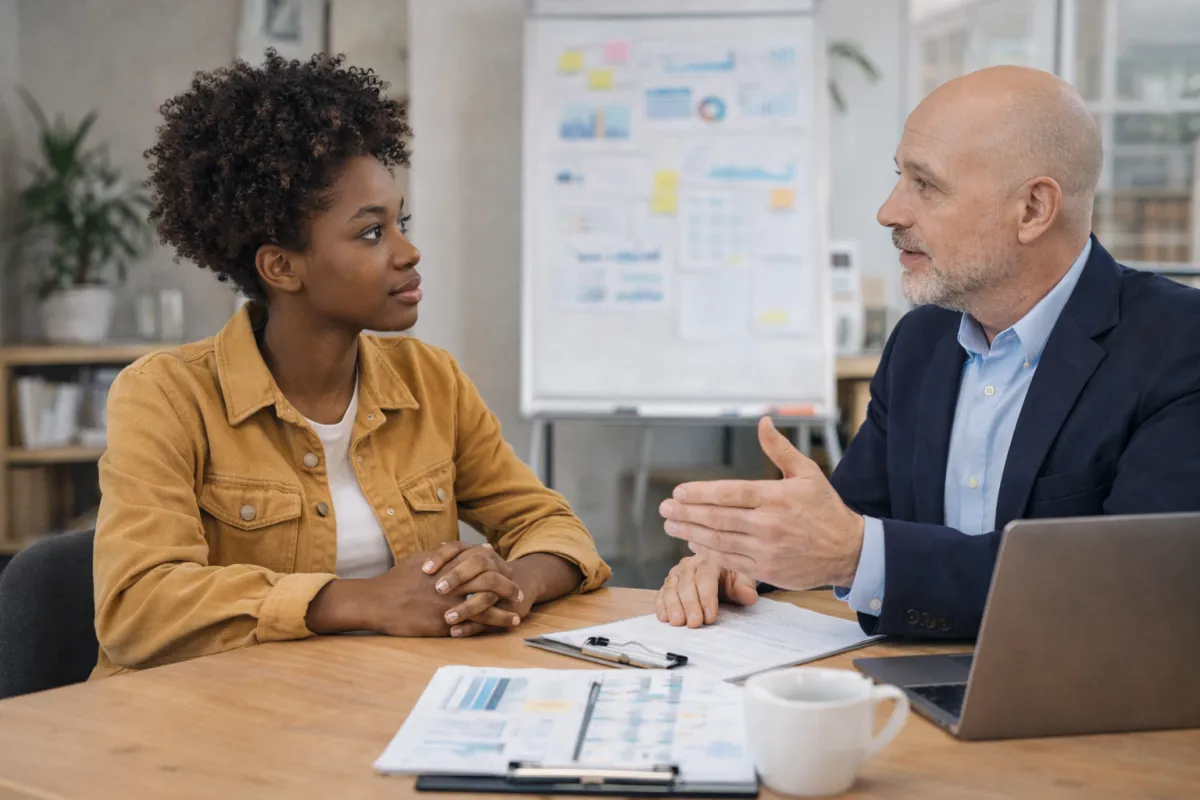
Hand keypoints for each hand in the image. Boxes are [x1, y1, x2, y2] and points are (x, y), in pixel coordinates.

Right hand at [306, 542, 521, 637]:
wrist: (378, 602)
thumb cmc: (398, 579)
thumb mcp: (423, 560)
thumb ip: (446, 554)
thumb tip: (465, 548)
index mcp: (447, 565)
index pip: (480, 563)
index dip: (496, 567)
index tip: (507, 570)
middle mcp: (450, 583)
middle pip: (488, 582)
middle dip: (507, 588)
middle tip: (519, 594)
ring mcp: (447, 603)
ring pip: (484, 606)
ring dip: (503, 612)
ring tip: (516, 618)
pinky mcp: (442, 622)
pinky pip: (471, 625)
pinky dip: (487, 627)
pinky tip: (496, 631)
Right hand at [655, 555, 757, 626]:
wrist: (721, 573)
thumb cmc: (732, 578)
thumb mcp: (743, 580)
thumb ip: (745, 588)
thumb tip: (749, 596)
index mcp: (710, 559)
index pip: (706, 577)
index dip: (707, 597)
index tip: (711, 617)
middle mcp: (690, 564)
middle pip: (686, 582)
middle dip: (690, 604)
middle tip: (694, 623)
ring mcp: (677, 573)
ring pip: (671, 587)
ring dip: (673, 606)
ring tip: (677, 622)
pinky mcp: (668, 584)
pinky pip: (660, 593)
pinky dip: (660, 605)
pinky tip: (663, 617)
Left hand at [659, 417, 865, 589]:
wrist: (849, 550)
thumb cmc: (825, 508)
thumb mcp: (808, 472)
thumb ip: (780, 449)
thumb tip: (764, 421)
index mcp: (776, 496)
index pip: (728, 493)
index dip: (699, 493)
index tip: (677, 492)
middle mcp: (768, 524)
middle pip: (716, 518)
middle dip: (685, 513)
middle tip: (664, 509)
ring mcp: (766, 549)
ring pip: (718, 540)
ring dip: (690, 533)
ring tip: (671, 526)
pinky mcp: (767, 570)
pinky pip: (729, 560)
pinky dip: (708, 552)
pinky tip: (694, 543)